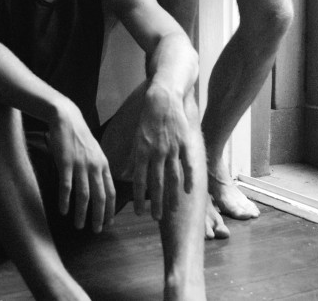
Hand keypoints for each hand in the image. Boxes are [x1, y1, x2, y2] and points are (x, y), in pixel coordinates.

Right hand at [48, 99, 114, 232]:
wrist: (67, 118)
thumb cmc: (80, 137)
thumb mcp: (95, 152)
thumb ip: (99, 168)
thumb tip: (101, 187)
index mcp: (104, 164)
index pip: (111, 191)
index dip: (110, 209)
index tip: (108, 223)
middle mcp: (95, 166)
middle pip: (100, 197)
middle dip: (99, 217)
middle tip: (96, 231)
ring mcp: (80, 165)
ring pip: (84, 195)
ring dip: (82, 213)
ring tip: (79, 226)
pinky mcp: (66, 163)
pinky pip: (67, 186)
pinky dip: (65, 200)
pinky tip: (63, 210)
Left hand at [131, 85, 192, 220]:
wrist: (163, 99)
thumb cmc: (148, 119)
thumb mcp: (136, 137)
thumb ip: (135, 157)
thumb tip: (128, 174)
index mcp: (142, 151)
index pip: (139, 180)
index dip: (139, 198)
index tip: (138, 212)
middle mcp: (157, 152)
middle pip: (156, 182)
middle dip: (156, 203)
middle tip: (156, 218)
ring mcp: (172, 148)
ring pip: (173, 176)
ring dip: (173, 195)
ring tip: (173, 210)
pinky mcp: (185, 142)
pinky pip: (188, 164)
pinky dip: (189, 178)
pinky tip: (189, 191)